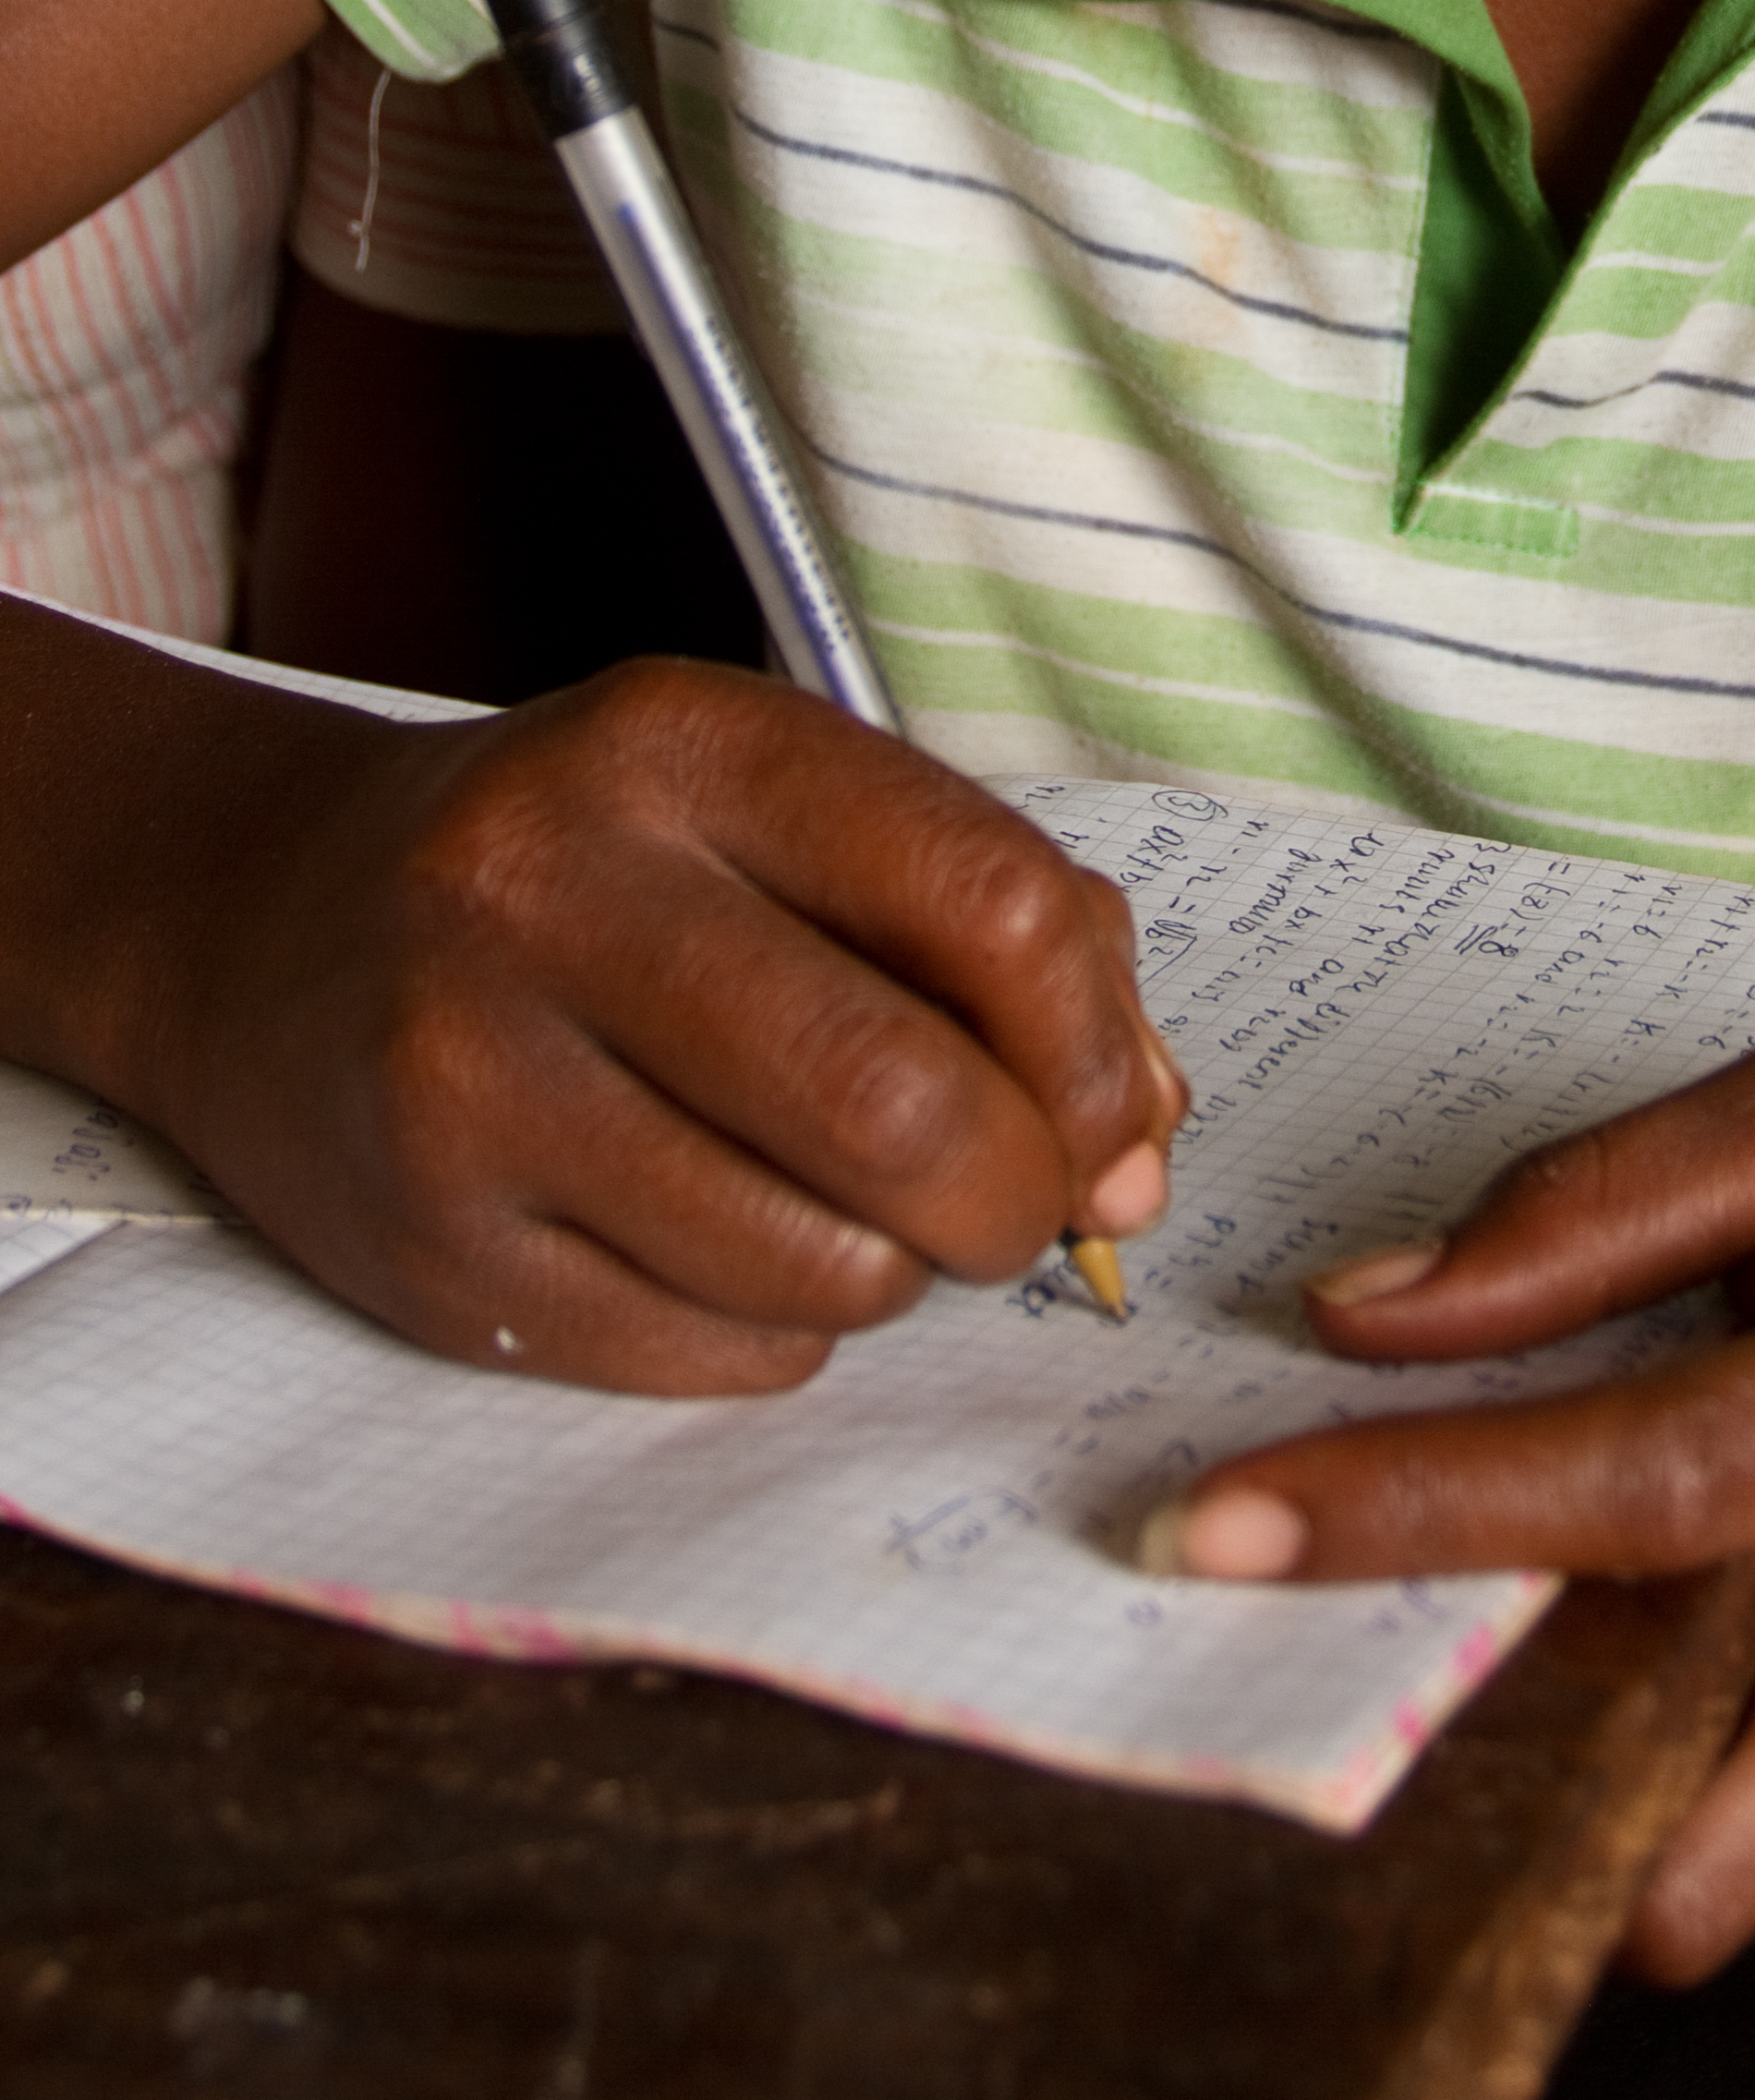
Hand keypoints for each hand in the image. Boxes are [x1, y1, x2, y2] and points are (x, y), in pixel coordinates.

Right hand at [123, 656, 1184, 1391]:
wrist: (268, 927)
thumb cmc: (603, 871)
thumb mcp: (785, 818)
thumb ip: (1005, 937)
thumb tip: (1142, 1147)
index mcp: (684, 745)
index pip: (987, 899)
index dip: (1099, 1045)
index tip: (1111, 1116)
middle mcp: (555, 888)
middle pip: (903, 1100)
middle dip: (1019, 1194)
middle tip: (1012, 1206)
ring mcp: (470, 1075)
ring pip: (817, 1258)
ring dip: (900, 1274)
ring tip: (860, 1216)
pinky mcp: (429, 1250)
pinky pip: (708, 1353)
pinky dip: (783, 1331)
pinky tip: (735, 1251)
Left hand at [1148, 1028, 1754, 1978]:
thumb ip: (1606, 1206)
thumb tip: (1369, 1319)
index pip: (1644, 1492)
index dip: (1417, 1518)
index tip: (1214, 1530)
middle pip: (1696, 1835)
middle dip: (1496, 1790)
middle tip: (1341, 1639)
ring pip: (1723, 1839)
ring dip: (1590, 1739)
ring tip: (1547, 1554)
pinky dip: (1692, 1715)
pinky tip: (1710, 1567)